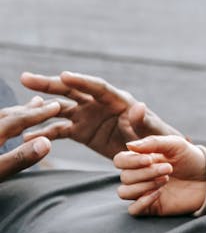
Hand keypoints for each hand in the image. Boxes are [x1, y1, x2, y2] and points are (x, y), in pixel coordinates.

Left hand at [0, 96, 63, 181]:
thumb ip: (19, 158)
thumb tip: (46, 143)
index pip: (19, 119)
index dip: (38, 113)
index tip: (56, 106)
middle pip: (8, 116)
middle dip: (28, 109)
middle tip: (44, 102)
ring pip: (0, 120)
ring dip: (16, 115)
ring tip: (28, 109)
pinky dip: (4, 124)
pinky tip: (6, 131)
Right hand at [20, 71, 179, 161]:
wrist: (152, 156)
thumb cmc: (158, 140)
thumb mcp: (153, 132)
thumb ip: (144, 121)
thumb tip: (138, 106)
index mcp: (117, 99)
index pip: (97, 87)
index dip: (81, 81)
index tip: (63, 75)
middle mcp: (98, 104)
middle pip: (72, 91)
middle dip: (50, 85)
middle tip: (26, 78)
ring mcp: (87, 116)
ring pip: (61, 108)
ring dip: (41, 108)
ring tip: (19, 110)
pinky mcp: (81, 132)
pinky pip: (60, 131)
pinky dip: (45, 133)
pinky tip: (28, 137)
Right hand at [114, 135, 205, 215]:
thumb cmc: (192, 159)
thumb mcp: (175, 144)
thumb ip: (153, 142)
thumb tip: (129, 145)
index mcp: (142, 159)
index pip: (120, 160)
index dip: (130, 160)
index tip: (150, 159)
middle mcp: (140, 175)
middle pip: (124, 176)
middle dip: (145, 172)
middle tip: (169, 169)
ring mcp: (145, 192)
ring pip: (124, 192)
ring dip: (142, 186)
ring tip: (166, 180)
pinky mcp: (152, 207)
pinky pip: (133, 209)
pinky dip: (141, 202)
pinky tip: (158, 194)